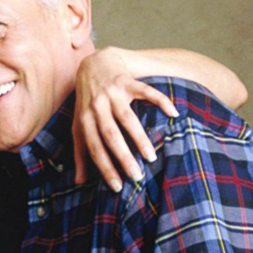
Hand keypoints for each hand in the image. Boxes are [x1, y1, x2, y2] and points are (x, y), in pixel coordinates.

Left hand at [73, 47, 178, 191]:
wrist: (94, 65)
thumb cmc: (87, 103)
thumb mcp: (79, 125)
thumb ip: (80, 152)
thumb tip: (78, 181)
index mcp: (84, 120)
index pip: (94, 148)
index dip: (104, 168)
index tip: (117, 187)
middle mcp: (97, 107)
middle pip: (110, 135)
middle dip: (122, 157)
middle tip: (137, 176)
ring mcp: (113, 93)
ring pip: (127, 118)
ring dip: (139, 138)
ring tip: (151, 156)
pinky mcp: (128, 81)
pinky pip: (147, 92)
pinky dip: (161, 101)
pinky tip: (173, 113)